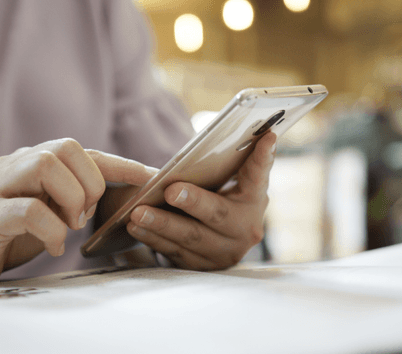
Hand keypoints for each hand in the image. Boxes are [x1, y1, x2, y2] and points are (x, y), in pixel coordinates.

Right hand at [0, 138, 153, 282]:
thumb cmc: (2, 231)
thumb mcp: (43, 210)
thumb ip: (68, 198)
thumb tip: (111, 196)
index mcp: (32, 163)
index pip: (83, 152)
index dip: (119, 164)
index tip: (151, 178)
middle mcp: (15, 166)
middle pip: (64, 147)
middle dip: (89, 182)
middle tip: (85, 215)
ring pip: (44, 165)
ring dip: (70, 197)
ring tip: (69, 225)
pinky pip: (26, 209)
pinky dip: (49, 229)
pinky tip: (52, 245)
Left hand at [126, 133, 276, 269]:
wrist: (219, 238)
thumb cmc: (222, 197)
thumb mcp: (236, 180)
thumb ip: (244, 161)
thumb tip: (262, 135)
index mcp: (254, 200)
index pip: (258, 175)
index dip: (261, 158)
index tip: (265, 137)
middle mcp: (245, 230)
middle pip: (216, 214)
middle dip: (192, 202)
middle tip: (170, 191)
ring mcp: (223, 252)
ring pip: (190, 237)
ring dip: (162, 224)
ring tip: (138, 212)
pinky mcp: (201, 266)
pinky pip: (174, 252)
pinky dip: (153, 238)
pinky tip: (136, 227)